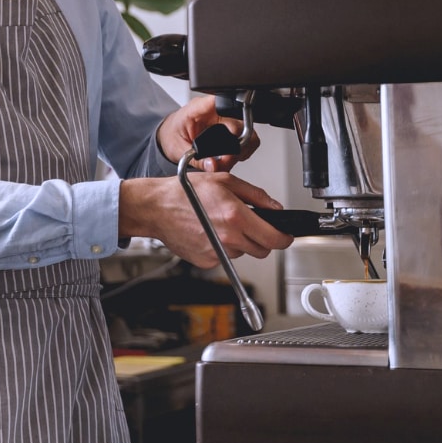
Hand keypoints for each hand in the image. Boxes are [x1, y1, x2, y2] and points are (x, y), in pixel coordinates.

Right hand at [118, 172, 292, 267]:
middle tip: (250, 226)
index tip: (285, 236)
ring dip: (239, 242)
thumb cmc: (184, 192)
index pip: (275, 239)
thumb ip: (255, 195)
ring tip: (221, 225)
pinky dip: (222, 248)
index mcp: (237, 217)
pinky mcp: (207, 261)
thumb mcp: (224, 181)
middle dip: (262, 239)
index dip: (284, 238)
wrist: (156, 208)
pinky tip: (209, 233)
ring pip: (242, 253)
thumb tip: (274, 207)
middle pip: (262, 250)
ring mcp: (217, 253)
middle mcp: (229, 238)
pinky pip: (224, 258)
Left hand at [156, 95, 259, 171]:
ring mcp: (225, 120)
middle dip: (237, 146)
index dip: (230, 119)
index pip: (222, 103)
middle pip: (241, 123)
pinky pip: (246, 140)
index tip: (229, 136)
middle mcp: (216, 112)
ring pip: (248, 133)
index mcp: (199, 108)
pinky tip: (228, 159)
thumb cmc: (172, 134)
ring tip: (226, 162)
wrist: (170, 135)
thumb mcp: (177, 148)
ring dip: (241, 151)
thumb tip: (213, 166)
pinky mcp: (230, 130)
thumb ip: (195, 159)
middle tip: (226, 160)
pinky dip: (240, 153)